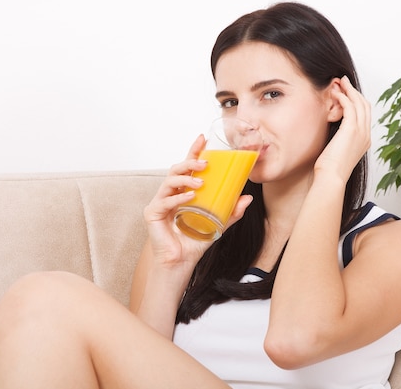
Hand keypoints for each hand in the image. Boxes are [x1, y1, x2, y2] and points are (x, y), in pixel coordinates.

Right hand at [143, 135, 252, 269]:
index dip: (193, 151)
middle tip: (206, 163)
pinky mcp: (152, 214)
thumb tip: (248, 198)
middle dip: (190, 162)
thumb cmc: (195, 241)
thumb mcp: (218, 224)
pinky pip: (165, 202)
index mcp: (182, 192)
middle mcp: (169, 194)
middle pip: (176, 169)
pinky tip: (191, 197)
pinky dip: (179, 198)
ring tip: (201, 181)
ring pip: (169, 182)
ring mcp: (159, 203)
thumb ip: (231, 211)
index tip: (203, 138)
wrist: (181, 262)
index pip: (187, 167)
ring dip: (186, 179)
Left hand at [315, 76, 371, 180]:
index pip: (365, 114)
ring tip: (339, 82)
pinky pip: (350, 107)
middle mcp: (366, 134)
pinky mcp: (351, 130)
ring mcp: (361, 132)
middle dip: (354, 91)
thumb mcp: (337, 151)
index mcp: (364, 140)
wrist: (332, 178)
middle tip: (343, 81)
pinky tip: (335, 94)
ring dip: (349, 90)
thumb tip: (332, 133)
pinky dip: (343, 97)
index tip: (345, 92)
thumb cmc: (330, 169)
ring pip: (359, 103)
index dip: (356, 100)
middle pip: (365, 105)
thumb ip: (339, 139)